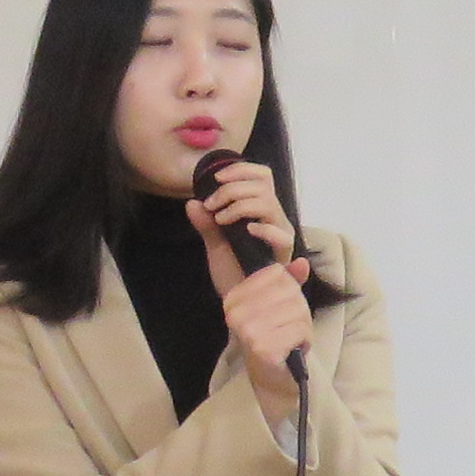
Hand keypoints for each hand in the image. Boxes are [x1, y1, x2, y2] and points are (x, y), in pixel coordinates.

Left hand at [187, 157, 295, 286]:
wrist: (239, 305)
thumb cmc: (232, 274)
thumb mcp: (215, 246)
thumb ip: (206, 225)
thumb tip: (191, 202)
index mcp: (263, 214)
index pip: (263, 177)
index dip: (242, 170)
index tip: (217, 178)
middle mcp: (275, 222)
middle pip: (263, 188)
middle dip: (232, 190)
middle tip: (211, 206)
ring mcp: (281, 239)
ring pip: (269, 205)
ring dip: (240, 206)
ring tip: (221, 220)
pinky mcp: (283, 257)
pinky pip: (282, 239)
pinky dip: (267, 231)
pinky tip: (250, 230)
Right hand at [223, 256, 313, 427]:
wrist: (271, 378)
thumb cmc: (274, 337)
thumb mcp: (278, 303)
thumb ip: (288, 279)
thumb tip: (302, 263)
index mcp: (233, 297)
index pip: (276, 272)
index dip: (289, 289)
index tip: (280, 309)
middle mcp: (235, 313)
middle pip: (288, 289)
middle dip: (298, 308)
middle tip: (289, 327)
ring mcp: (248, 331)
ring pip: (297, 309)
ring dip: (303, 325)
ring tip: (291, 338)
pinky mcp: (263, 348)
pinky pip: (300, 329)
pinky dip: (305, 339)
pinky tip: (294, 348)